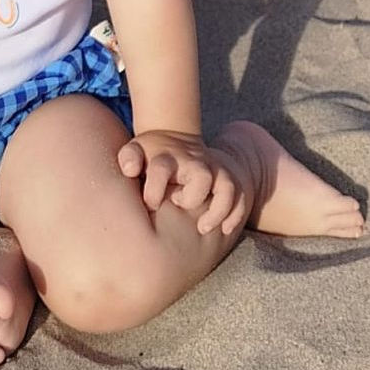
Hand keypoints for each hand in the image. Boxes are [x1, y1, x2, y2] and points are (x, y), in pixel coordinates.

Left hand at [117, 130, 247, 236]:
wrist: (175, 139)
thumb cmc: (152, 154)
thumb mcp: (136, 150)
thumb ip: (129, 157)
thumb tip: (130, 169)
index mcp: (167, 156)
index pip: (162, 168)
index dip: (155, 189)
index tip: (151, 204)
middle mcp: (194, 162)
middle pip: (201, 175)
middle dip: (192, 196)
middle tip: (178, 205)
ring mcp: (214, 169)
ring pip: (227, 187)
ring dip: (218, 210)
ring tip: (202, 227)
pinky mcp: (227, 178)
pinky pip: (240, 197)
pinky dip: (236, 214)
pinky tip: (225, 230)